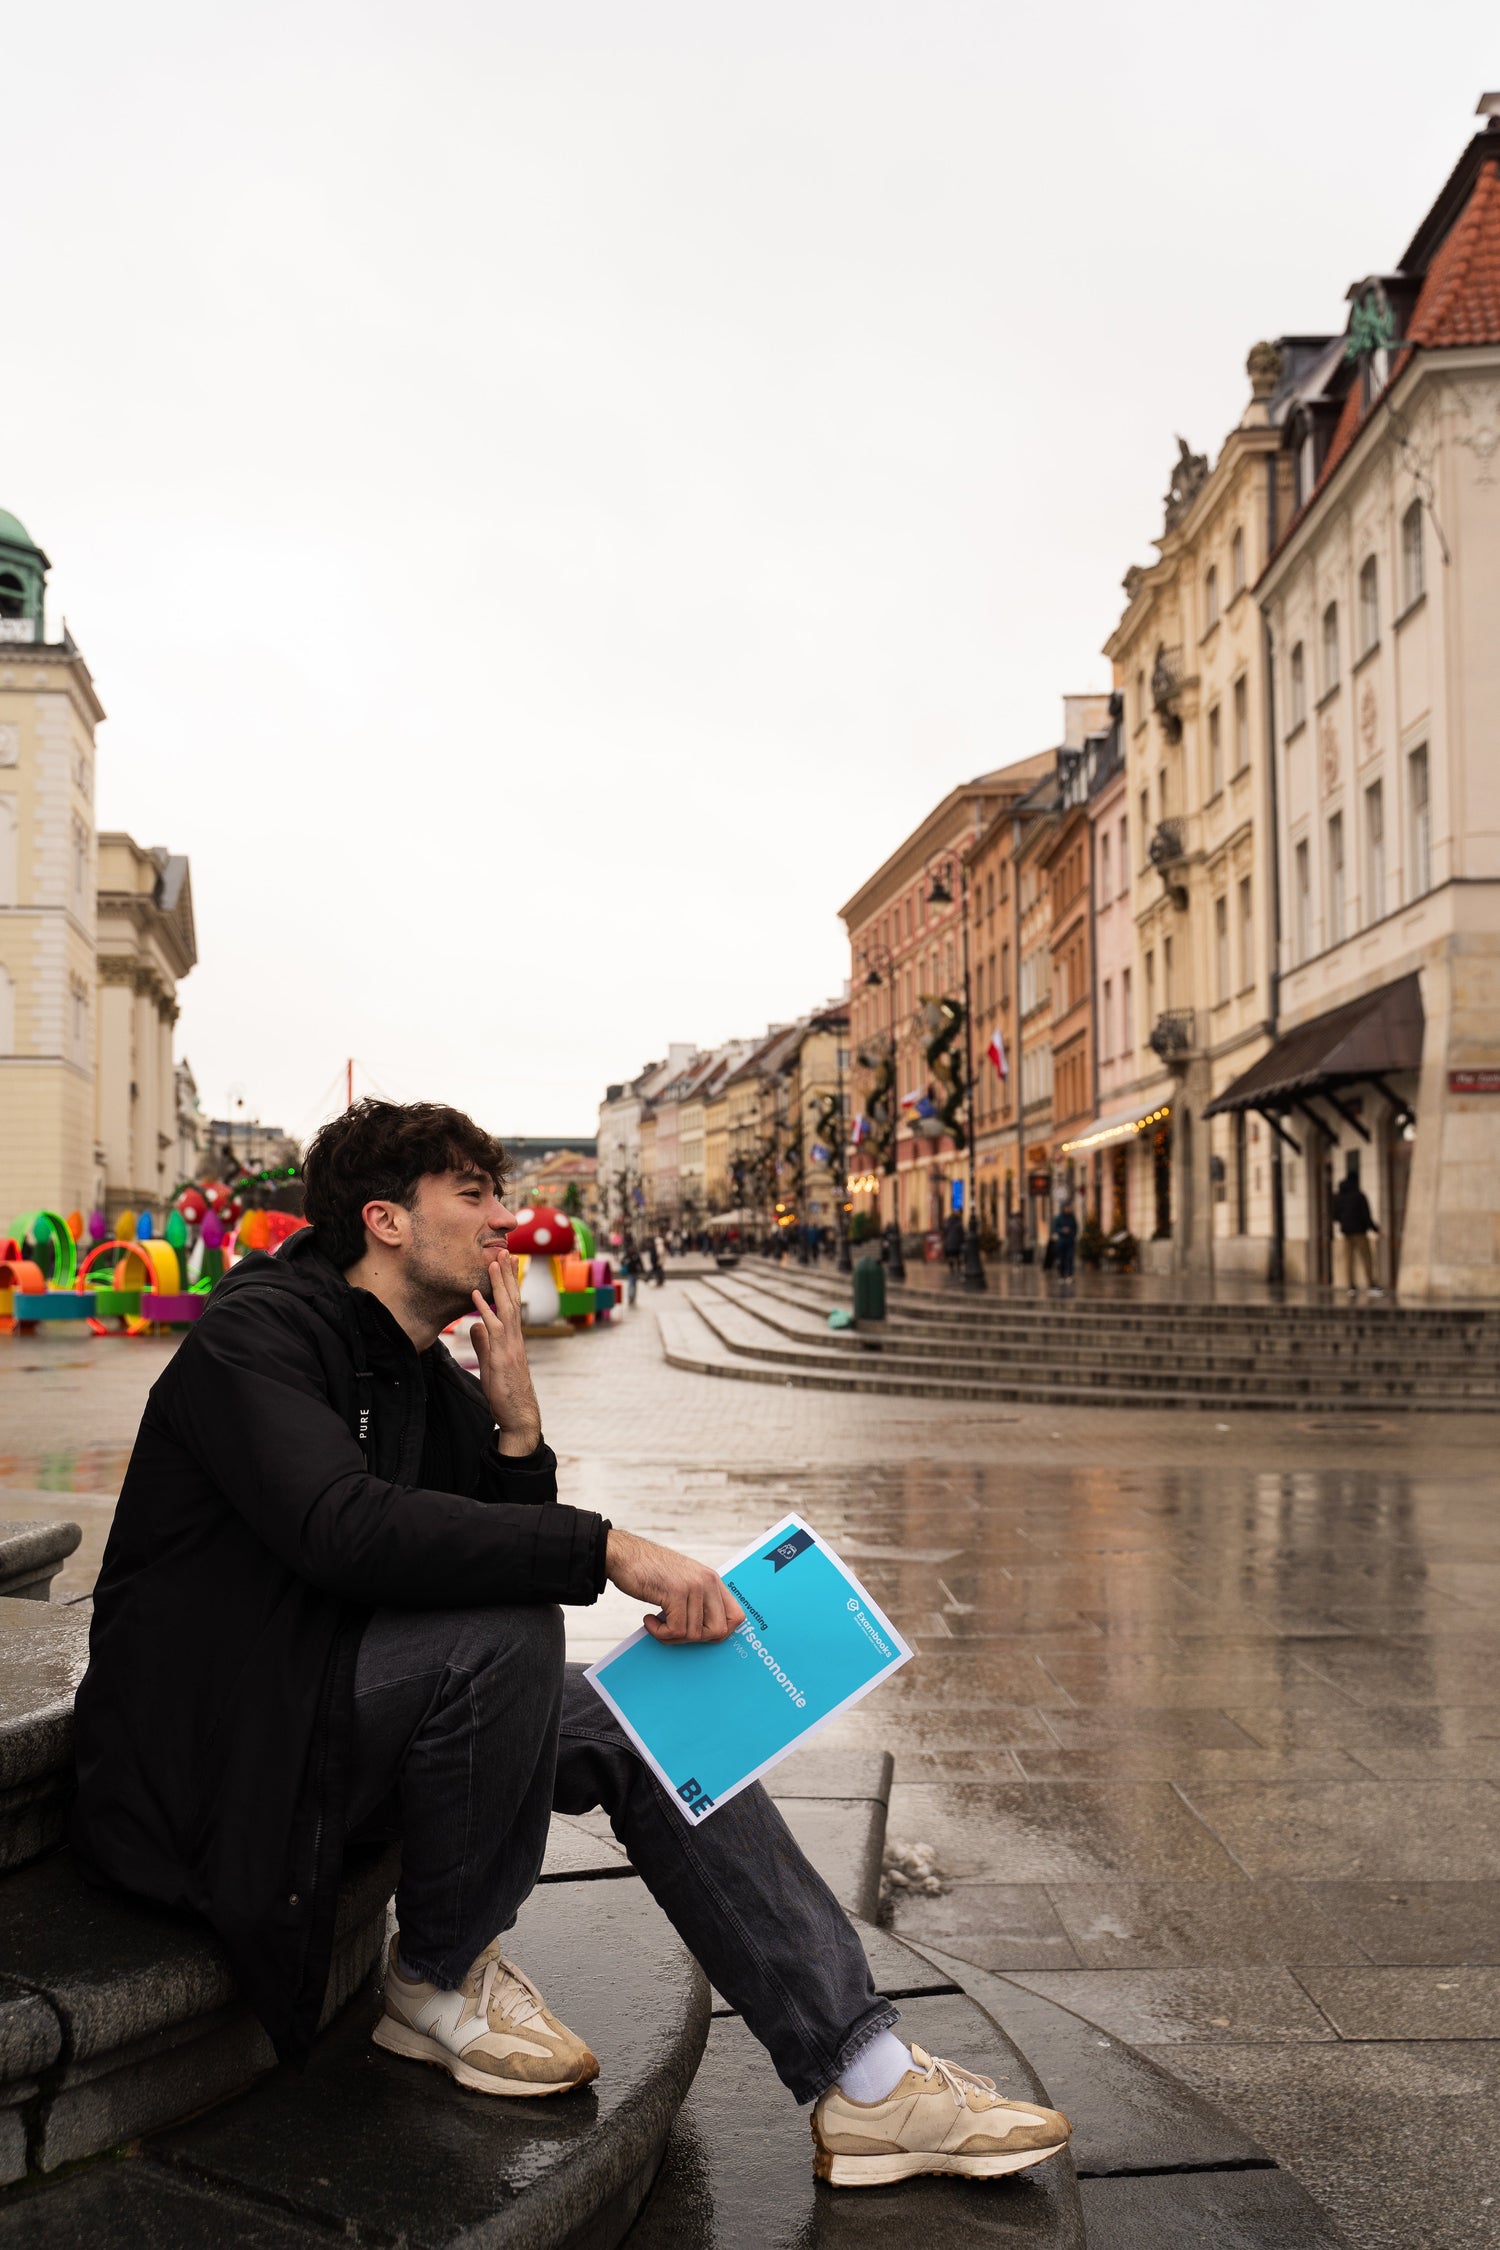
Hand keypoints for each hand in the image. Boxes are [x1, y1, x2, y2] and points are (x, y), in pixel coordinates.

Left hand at [471, 1254, 542, 1455]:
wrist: (518, 1413)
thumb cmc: (505, 1390)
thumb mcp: (491, 1361)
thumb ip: (484, 1342)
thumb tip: (474, 1325)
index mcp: (513, 1336)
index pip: (511, 1303)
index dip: (508, 1282)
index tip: (506, 1261)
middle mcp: (515, 1336)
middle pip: (512, 1298)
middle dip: (506, 1274)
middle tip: (503, 1250)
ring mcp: (510, 1344)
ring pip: (506, 1306)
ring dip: (499, 1283)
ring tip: (493, 1261)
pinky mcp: (503, 1355)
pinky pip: (494, 1327)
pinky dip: (485, 1309)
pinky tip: (476, 1294)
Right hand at [605, 1528, 745, 1644]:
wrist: (624, 1555)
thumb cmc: (650, 1573)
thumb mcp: (683, 1582)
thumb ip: (699, 1601)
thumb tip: (709, 1634)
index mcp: (712, 1580)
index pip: (736, 1616)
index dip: (721, 1633)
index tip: (699, 1635)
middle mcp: (707, 1582)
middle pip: (718, 1631)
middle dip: (694, 1639)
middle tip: (674, 1631)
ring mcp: (693, 1587)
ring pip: (694, 1634)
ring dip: (671, 1636)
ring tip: (656, 1623)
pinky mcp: (676, 1593)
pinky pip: (676, 1631)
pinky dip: (659, 1633)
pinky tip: (649, 1620)